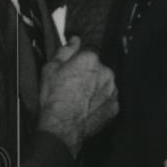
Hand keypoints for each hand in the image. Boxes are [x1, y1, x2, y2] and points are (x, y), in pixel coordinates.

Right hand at [38, 36, 117, 155]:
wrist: (62, 126)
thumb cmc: (55, 98)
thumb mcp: (51, 68)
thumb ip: (66, 50)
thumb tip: (75, 40)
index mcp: (91, 59)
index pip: (89, 53)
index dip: (79, 62)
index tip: (73, 70)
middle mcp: (106, 72)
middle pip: (99, 68)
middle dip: (90, 75)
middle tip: (75, 87)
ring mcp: (113, 90)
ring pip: (106, 84)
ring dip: (97, 88)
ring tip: (81, 99)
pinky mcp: (115, 107)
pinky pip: (109, 100)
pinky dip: (101, 103)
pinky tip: (88, 108)